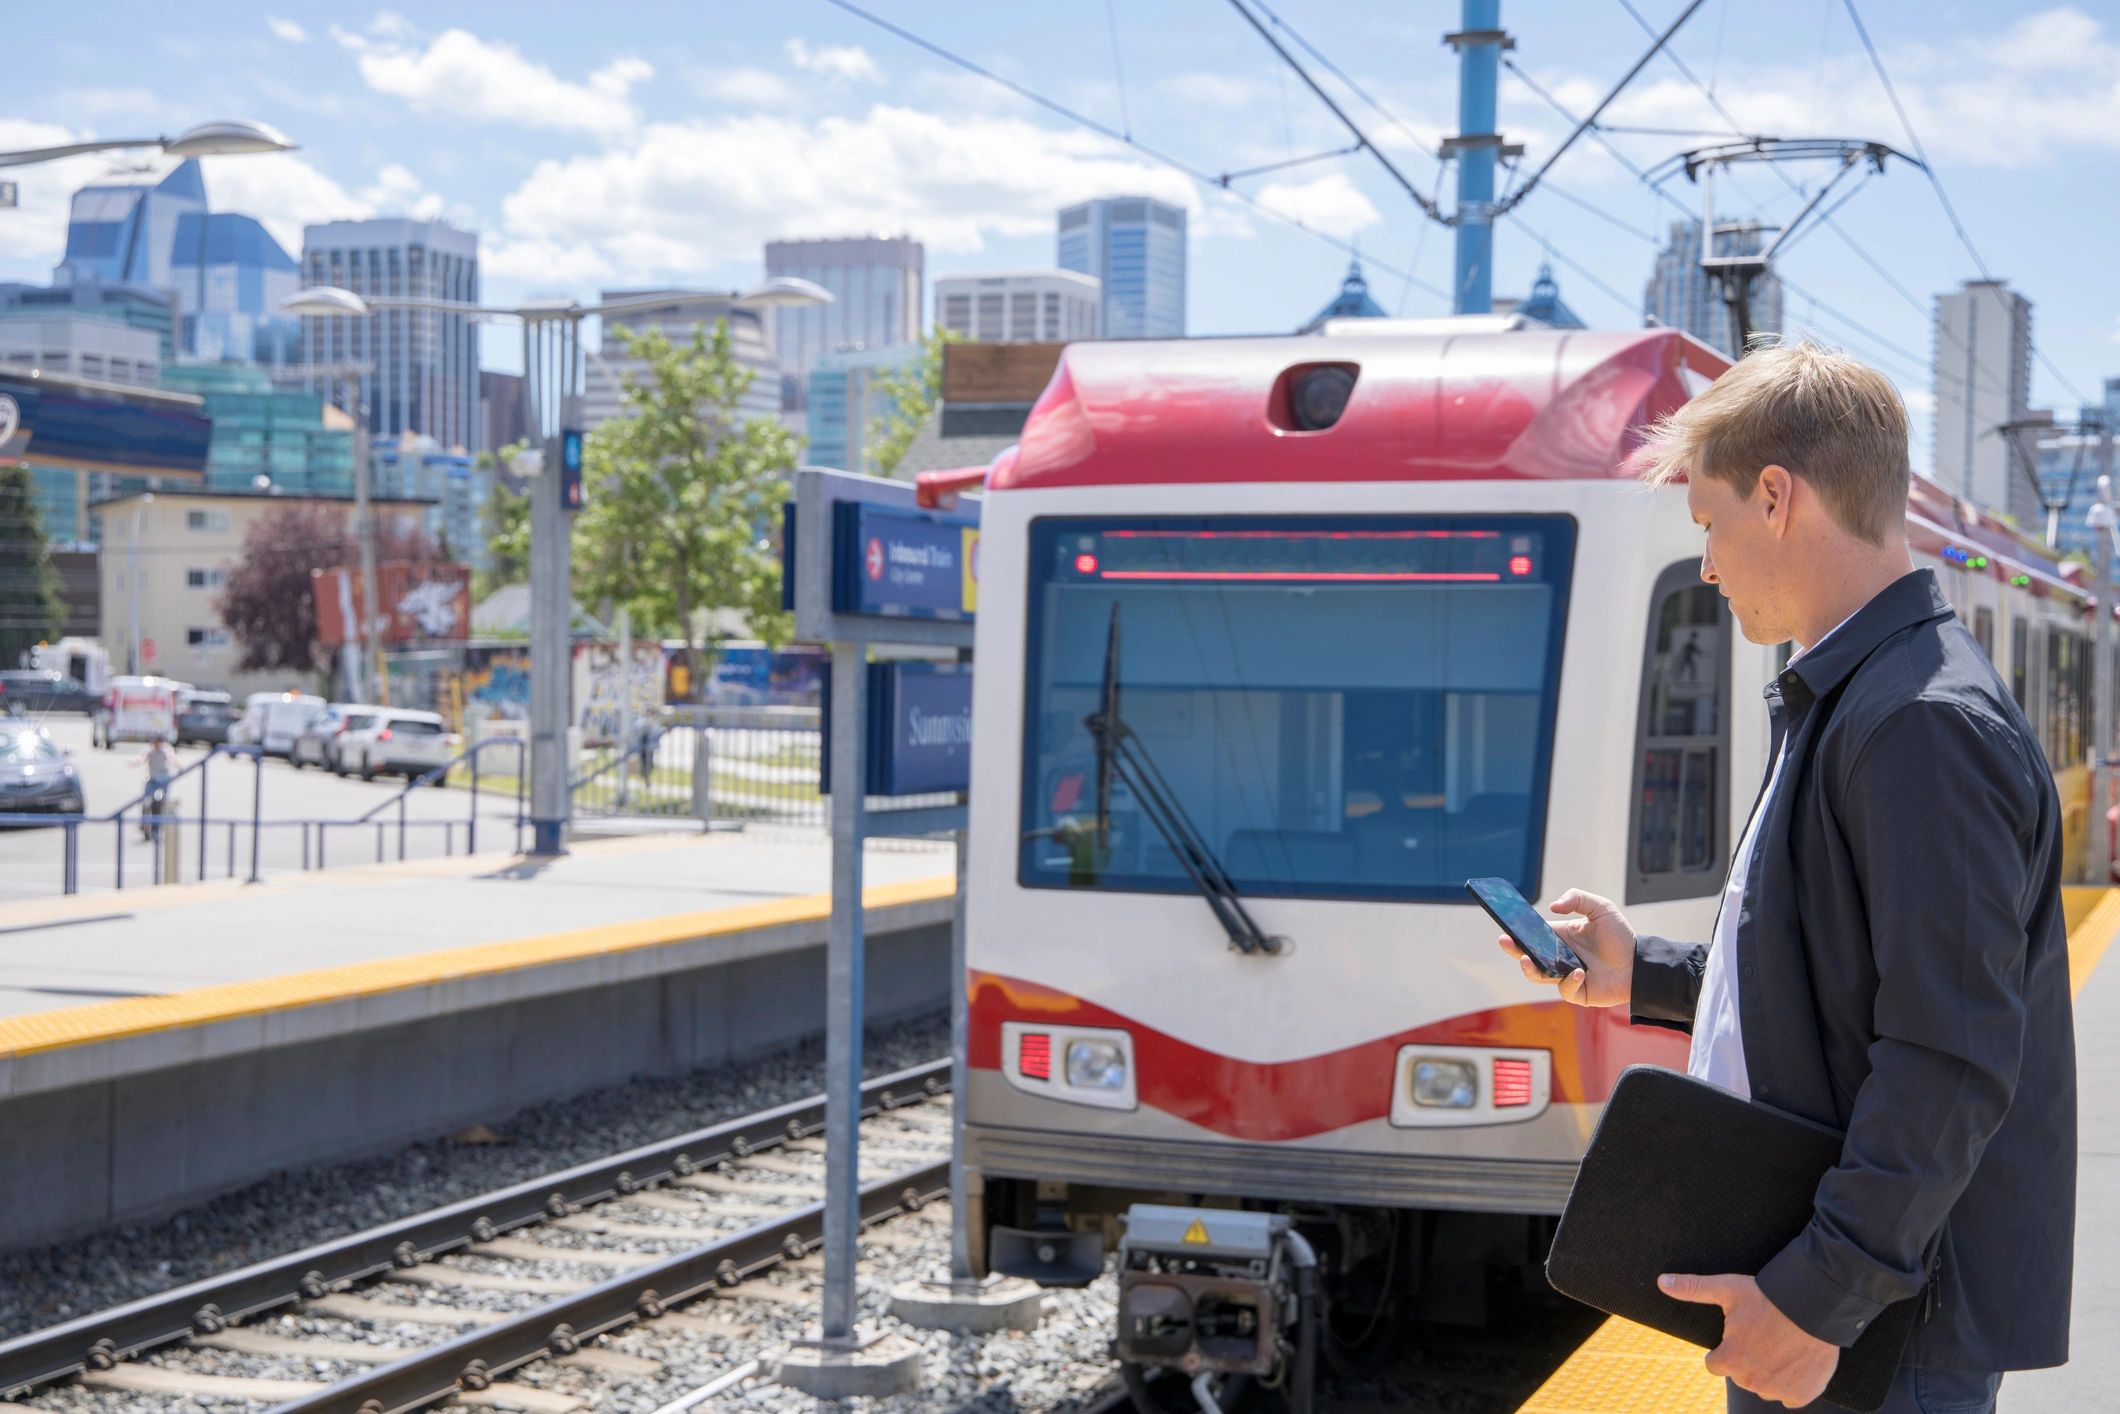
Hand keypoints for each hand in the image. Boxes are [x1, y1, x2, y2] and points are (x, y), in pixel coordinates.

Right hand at [1493, 888, 1634, 1006]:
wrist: (1639, 963)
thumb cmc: (1620, 936)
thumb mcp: (1601, 908)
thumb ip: (1577, 899)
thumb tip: (1552, 906)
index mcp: (1560, 937)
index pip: (1533, 935)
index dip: (1518, 932)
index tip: (1506, 927)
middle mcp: (1559, 957)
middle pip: (1528, 955)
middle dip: (1514, 950)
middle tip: (1504, 942)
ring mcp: (1565, 975)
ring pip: (1539, 975)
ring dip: (1530, 969)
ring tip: (1528, 961)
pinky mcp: (1577, 992)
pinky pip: (1564, 989)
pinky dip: (1568, 982)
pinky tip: (1579, 972)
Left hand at [1659, 1272, 1837, 1407]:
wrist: (1815, 1306)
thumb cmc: (1768, 1297)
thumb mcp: (1727, 1289)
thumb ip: (1693, 1289)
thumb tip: (1662, 1282)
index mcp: (1730, 1360)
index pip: (1715, 1365)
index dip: (1724, 1351)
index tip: (1737, 1338)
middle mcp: (1751, 1381)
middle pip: (1741, 1376)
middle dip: (1748, 1360)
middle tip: (1763, 1337)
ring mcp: (1777, 1390)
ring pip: (1765, 1386)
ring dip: (1769, 1373)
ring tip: (1781, 1346)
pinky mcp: (1801, 1395)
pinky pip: (1791, 1396)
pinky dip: (1793, 1383)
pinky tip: (1796, 1361)